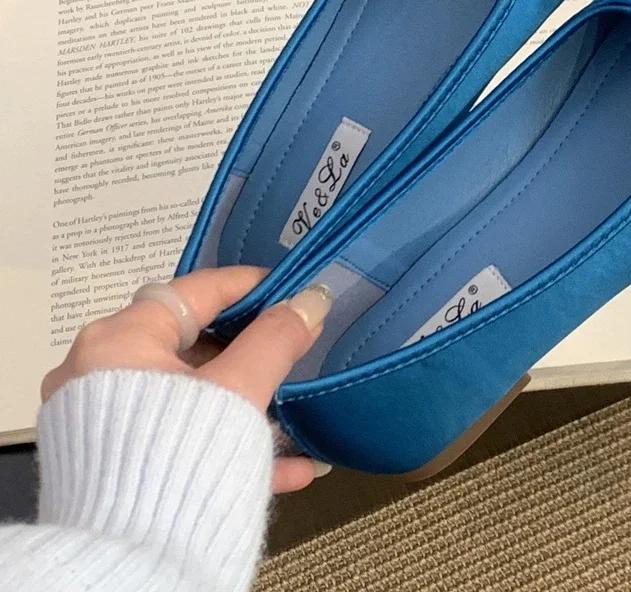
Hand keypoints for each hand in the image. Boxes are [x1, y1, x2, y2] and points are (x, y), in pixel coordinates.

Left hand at [41, 266, 333, 493]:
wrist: (137, 566)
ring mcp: (105, 422)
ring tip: (296, 409)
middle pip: (191, 344)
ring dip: (248, 404)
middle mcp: (100, 372)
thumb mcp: (240, 390)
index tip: (293, 288)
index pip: (196, 291)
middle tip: (296, 347)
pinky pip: (180, 439)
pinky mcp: (118, 465)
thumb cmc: (182, 460)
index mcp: (121, 339)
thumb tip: (312, 299)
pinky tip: (290, 465)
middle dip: (251, 352)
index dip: (250, 286)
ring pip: (190, 397)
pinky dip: (229, 445)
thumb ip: (278, 339)